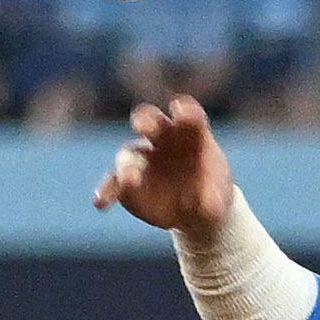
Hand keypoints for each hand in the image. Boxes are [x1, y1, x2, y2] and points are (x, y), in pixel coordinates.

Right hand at [91, 92, 231, 229]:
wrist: (197, 208)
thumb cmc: (209, 190)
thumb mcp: (218, 194)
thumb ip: (214, 197)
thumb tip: (209, 208)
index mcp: (190, 132)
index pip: (188, 115)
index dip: (185, 110)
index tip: (182, 111)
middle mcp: (162, 139)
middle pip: (151, 122)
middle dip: (147, 121)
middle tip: (143, 125)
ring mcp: (142, 159)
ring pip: (129, 155)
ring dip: (128, 166)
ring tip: (130, 178)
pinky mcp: (128, 183)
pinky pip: (113, 183)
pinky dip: (106, 191)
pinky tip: (101, 203)